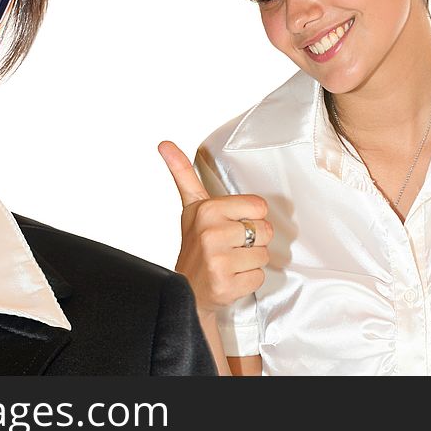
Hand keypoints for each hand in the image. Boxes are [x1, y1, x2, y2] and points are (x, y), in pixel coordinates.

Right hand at [158, 141, 272, 316]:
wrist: (185, 288)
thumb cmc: (195, 244)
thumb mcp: (190, 206)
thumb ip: (182, 173)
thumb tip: (164, 143)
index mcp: (207, 210)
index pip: (259, 207)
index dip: (250, 218)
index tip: (232, 225)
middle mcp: (211, 234)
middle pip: (265, 231)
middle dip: (252, 241)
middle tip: (230, 246)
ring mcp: (218, 261)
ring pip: (264, 255)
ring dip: (250, 261)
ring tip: (230, 261)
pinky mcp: (226, 285)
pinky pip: (259, 277)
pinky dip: (248, 280)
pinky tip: (231, 277)